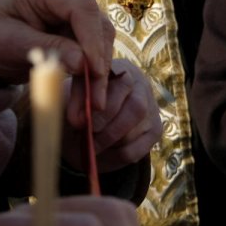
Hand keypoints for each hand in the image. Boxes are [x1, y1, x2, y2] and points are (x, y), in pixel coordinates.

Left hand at [0, 0, 114, 111]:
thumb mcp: (10, 43)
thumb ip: (47, 49)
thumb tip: (84, 64)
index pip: (82, 9)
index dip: (92, 40)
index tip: (94, 71)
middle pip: (97, 28)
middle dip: (98, 65)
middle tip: (95, 100)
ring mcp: (74, 16)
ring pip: (100, 44)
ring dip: (96, 77)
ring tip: (89, 108)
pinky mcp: (78, 34)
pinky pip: (93, 56)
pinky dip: (90, 80)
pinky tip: (86, 101)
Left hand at [62, 59, 161, 173]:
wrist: (84, 126)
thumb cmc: (77, 106)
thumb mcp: (71, 98)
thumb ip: (74, 102)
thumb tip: (78, 120)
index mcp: (122, 70)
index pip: (123, 83)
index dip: (105, 103)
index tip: (83, 119)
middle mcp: (142, 86)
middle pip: (136, 107)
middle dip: (108, 125)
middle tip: (87, 135)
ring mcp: (151, 109)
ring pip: (136, 130)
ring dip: (110, 141)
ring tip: (90, 145)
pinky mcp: (154, 131)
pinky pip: (137, 149)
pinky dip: (116, 155)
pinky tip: (104, 152)